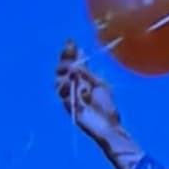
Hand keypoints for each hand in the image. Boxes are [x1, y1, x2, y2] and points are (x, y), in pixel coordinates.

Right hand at [53, 43, 145, 168]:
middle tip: (69, 54)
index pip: (71, 62)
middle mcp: (73, 86)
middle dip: (64, 60)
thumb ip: (87, 72)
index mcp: (82, 79)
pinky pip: (63, 96)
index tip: (70, 42)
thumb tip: (79, 53)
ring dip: (64, 74)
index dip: (69, 52)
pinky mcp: (69, 107)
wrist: (109, 126)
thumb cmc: (107, 107)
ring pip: (59, 82)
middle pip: (61, 70)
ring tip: (72, 71)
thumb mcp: (100, 84)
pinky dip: (68, 90)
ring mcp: (70, 97)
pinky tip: (76, 87)